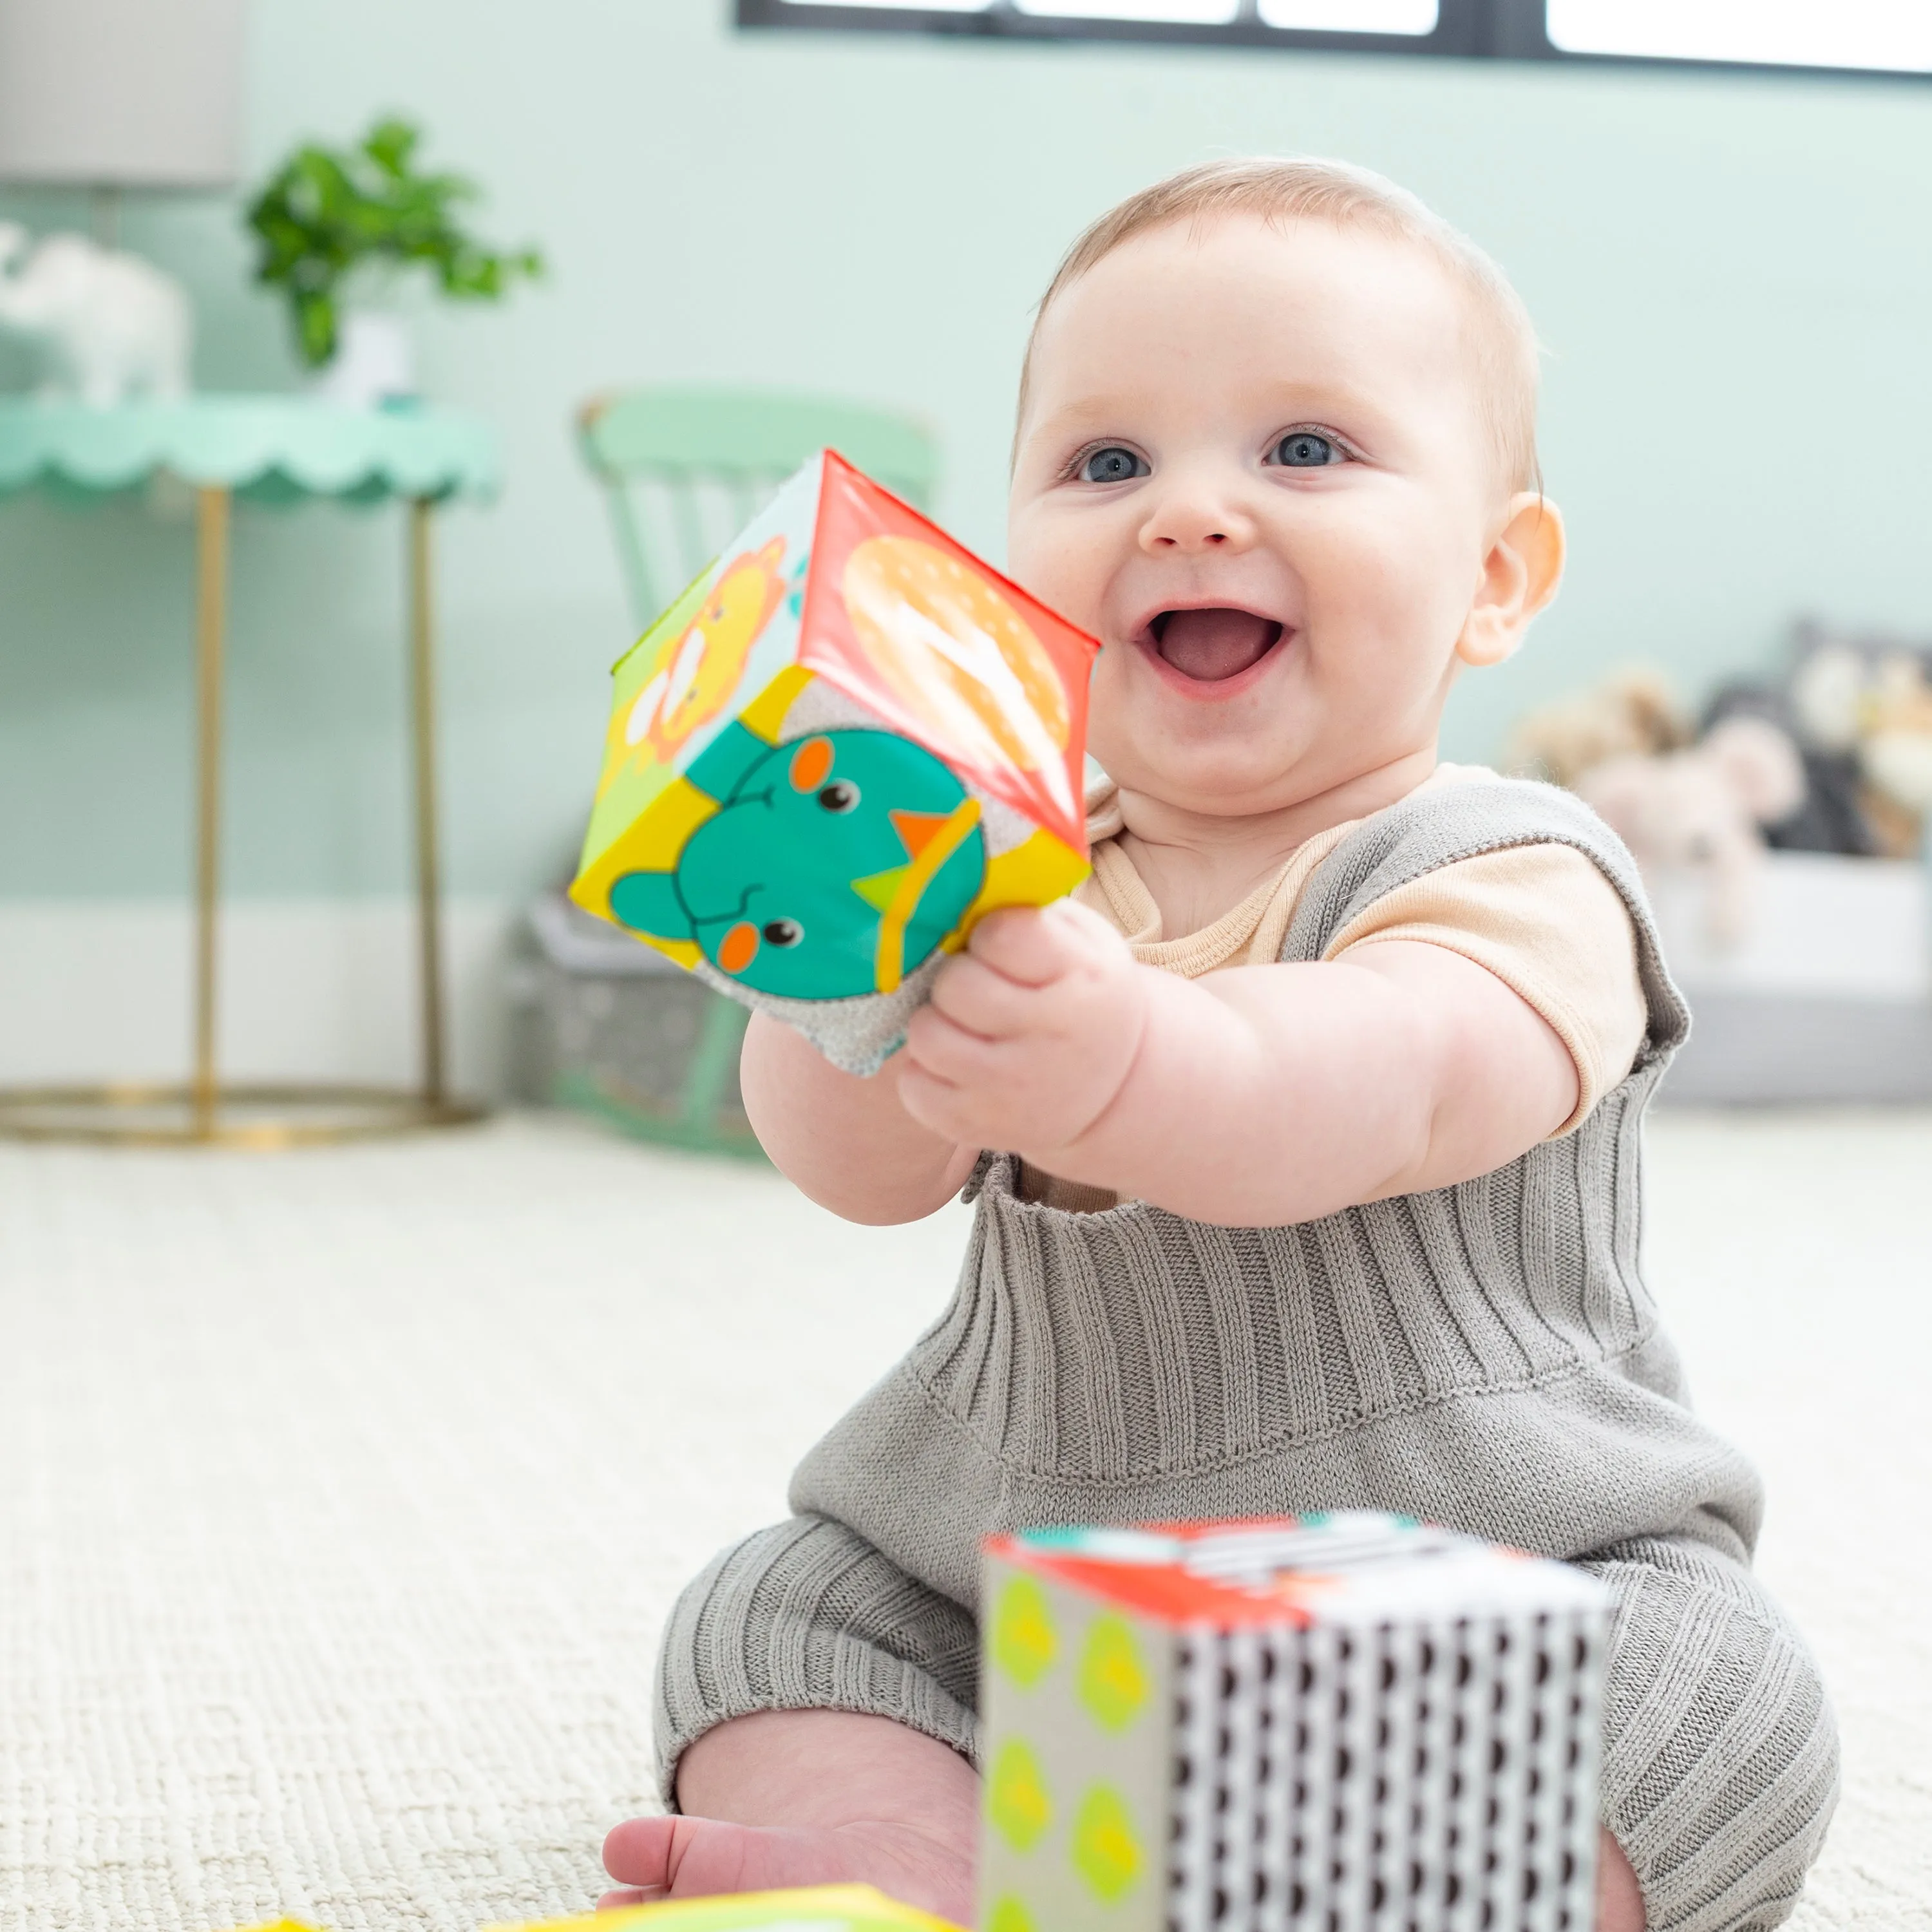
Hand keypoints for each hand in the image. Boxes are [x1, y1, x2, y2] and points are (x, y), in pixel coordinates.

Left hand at [898, 898, 1147, 1155]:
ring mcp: (1016, 1089)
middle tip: (975, 986)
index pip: (1004, 936)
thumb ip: (1032, 909)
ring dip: (934, 1023)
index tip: (999, 945)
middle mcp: (1054, 1038)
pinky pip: (914, 1088)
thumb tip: (957, 877)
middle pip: (957, 986)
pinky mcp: (980, 1126)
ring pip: (928, 1036)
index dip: (989, 935)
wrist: (1112, 1086)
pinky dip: (924, 1072)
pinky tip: (955, 1064)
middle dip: (957, 979)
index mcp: (1085, 979)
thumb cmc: (1077, 990)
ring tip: (959, 1023)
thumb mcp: (1083, 941)